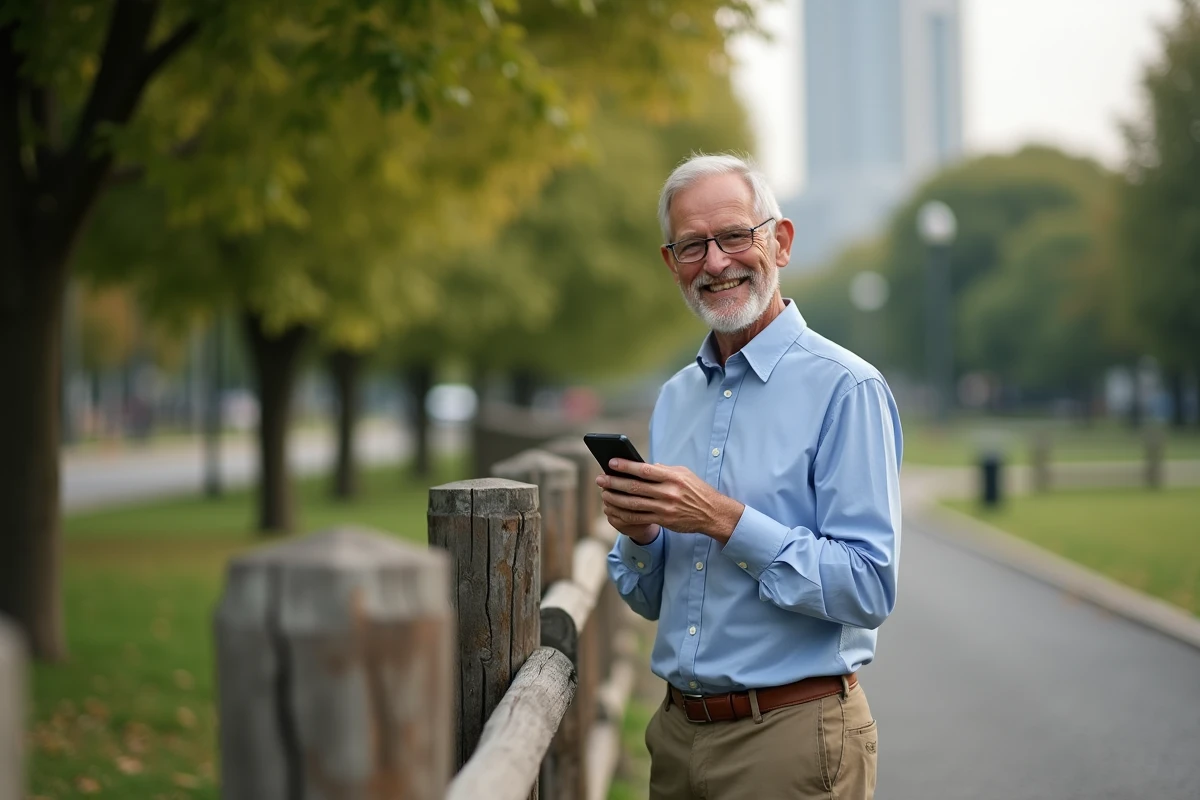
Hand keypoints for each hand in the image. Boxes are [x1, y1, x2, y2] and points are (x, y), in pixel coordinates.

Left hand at [597, 459, 744, 544]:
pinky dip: (624, 514)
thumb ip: (665, 469)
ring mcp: (665, 508)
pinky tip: (615, 510)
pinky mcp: (663, 520)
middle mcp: (668, 492)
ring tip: (604, 494)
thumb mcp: (684, 474)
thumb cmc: (697, 490)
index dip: (626, 466)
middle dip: (615, 482)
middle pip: (635, 487)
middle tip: (601, 479)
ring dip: (616, 499)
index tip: (611, 462)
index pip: (645, 470)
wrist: (712, 513)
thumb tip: (644, 466)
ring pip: (634, 504)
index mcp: (673, 477)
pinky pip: (639, 518)